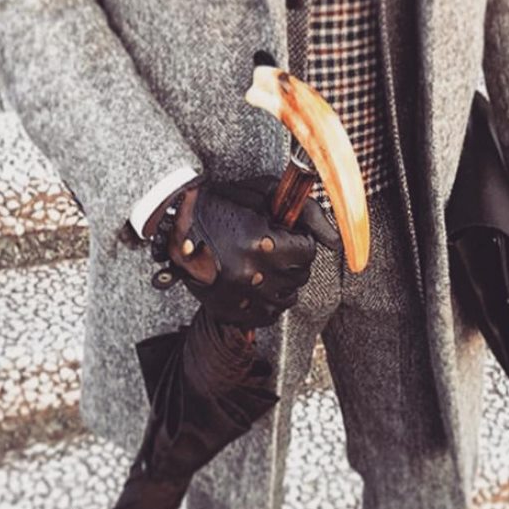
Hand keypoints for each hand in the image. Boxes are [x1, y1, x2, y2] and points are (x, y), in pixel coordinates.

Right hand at [168, 175, 339, 327]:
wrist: (172, 226)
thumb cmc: (218, 204)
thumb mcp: (263, 194)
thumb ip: (306, 211)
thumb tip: (336, 239)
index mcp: (261, 244)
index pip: (308, 250)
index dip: (298, 239)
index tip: (284, 232)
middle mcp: (253, 275)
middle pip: (300, 275)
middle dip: (292, 259)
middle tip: (272, 245)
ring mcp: (242, 298)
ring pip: (287, 298)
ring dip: (281, 280)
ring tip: (262, 263)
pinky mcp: (232, 312)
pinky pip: (268, 315)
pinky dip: (266, 300)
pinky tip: (252, 281)